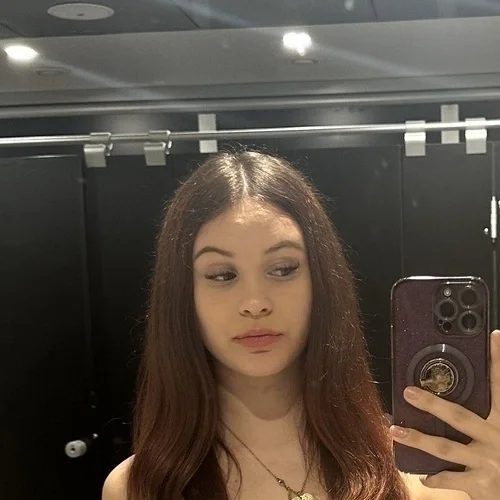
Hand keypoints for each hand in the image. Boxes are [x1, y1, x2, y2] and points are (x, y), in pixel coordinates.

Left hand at [389, 330, 499, 499]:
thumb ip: (489, 416)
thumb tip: (470, 395)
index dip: (498, 360)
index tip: (494, 336)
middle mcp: (496, 439)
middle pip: (459, 417)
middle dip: (432, 404)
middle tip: (408, 392)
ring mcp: (488, 463)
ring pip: (446, 448)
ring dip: (418, 440)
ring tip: (395, 432)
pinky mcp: (482, 486)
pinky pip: (450, 479)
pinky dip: (434, 478)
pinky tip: (421, 474)